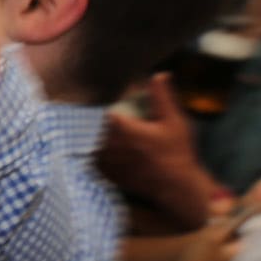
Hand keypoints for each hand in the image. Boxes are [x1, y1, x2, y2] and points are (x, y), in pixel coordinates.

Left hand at [99, 75, 223, 231]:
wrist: (176, 186)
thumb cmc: (177, 152)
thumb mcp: (173, 121)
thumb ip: (161, 97)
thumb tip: (159, 74)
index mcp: (123, 129)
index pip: (98, 111)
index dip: (97, 105)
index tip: (95, 101)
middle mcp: (111, 145)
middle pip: (89, 127)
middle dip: (89, 120)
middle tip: (83, 112)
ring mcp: (108, 162)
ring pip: (88, 144)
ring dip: (88, 137)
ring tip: (87, 130)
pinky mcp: (108, 174)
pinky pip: (92, 160)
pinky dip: (92, 152)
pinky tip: (96, 148)